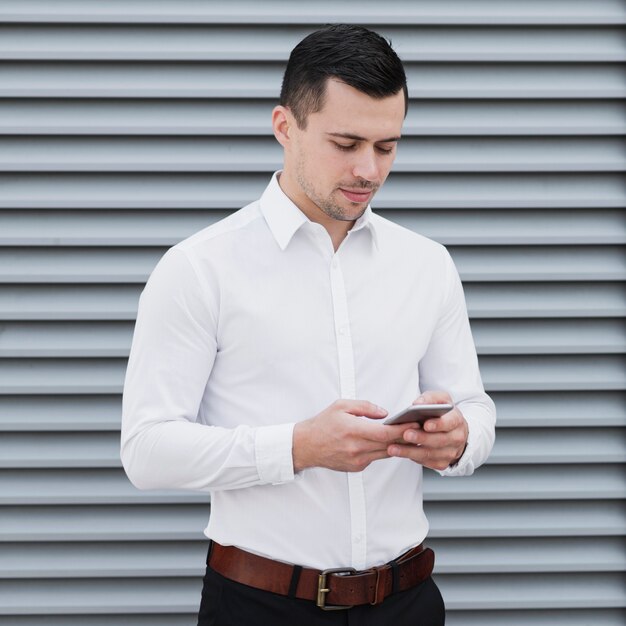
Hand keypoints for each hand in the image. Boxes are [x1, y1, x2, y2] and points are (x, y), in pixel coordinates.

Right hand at [293, 399, 417, 472]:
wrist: (306, 446)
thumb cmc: (323, 423)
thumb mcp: (341, 405)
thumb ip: (365, 407)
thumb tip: (385, 413)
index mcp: (353, 430)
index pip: (386, 433)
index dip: (403, 429)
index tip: (415, 423)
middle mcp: (356, 448)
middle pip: (390, 445)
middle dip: (406, 437)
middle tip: (420, 428)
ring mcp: (357, 460)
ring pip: (385, 453)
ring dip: (397, 445)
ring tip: (409, 434)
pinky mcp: (357, 467)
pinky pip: (376, 457)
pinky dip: (382, 449)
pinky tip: (388, 441)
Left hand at [387, 391, 467, 470]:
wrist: (453, 432)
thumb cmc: (443, 414)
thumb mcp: (440, 400)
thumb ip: (429, 398)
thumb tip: (417, 403)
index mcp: (456, 420)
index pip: (450, 423)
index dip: (438, 424)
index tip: (426, 425)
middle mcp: (456, 438)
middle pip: (439, 440)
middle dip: (421, 438)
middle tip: (406, 434)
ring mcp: (450, 452)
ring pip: (430, 454)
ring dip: (410, 451)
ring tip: (394, 448)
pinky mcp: (442, 463)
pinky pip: (426, 462)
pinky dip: (412, 457)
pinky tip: (399, 452)